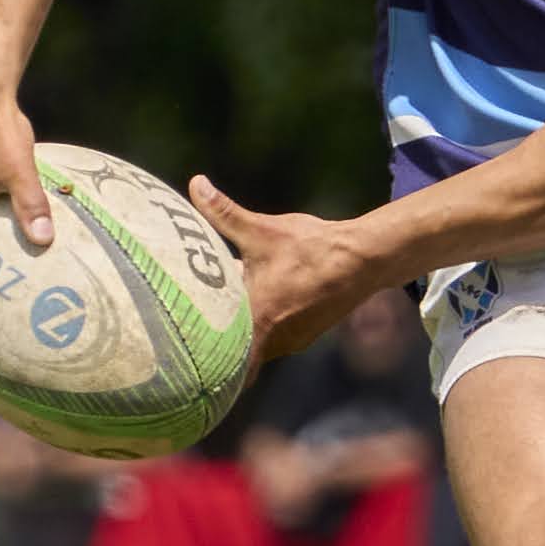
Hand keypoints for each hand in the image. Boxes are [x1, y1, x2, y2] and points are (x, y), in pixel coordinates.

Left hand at [185, 178, 381, 359]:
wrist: (362, 261)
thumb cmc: (311, 249)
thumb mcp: (262, 230)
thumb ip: (224, 213)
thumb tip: (196, 184)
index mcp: (257, 321)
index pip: (221, 360)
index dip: (201, 361)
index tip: (183, 351)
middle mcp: (273, 341)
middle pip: (234, 355)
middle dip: (215, 342)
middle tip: (191, 327)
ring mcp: (291, 342)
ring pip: (255, 345)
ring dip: (239, 332)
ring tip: (216, 313)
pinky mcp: (304, 335)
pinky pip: (272, 339)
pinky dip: (259, 328)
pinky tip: (253, 306)